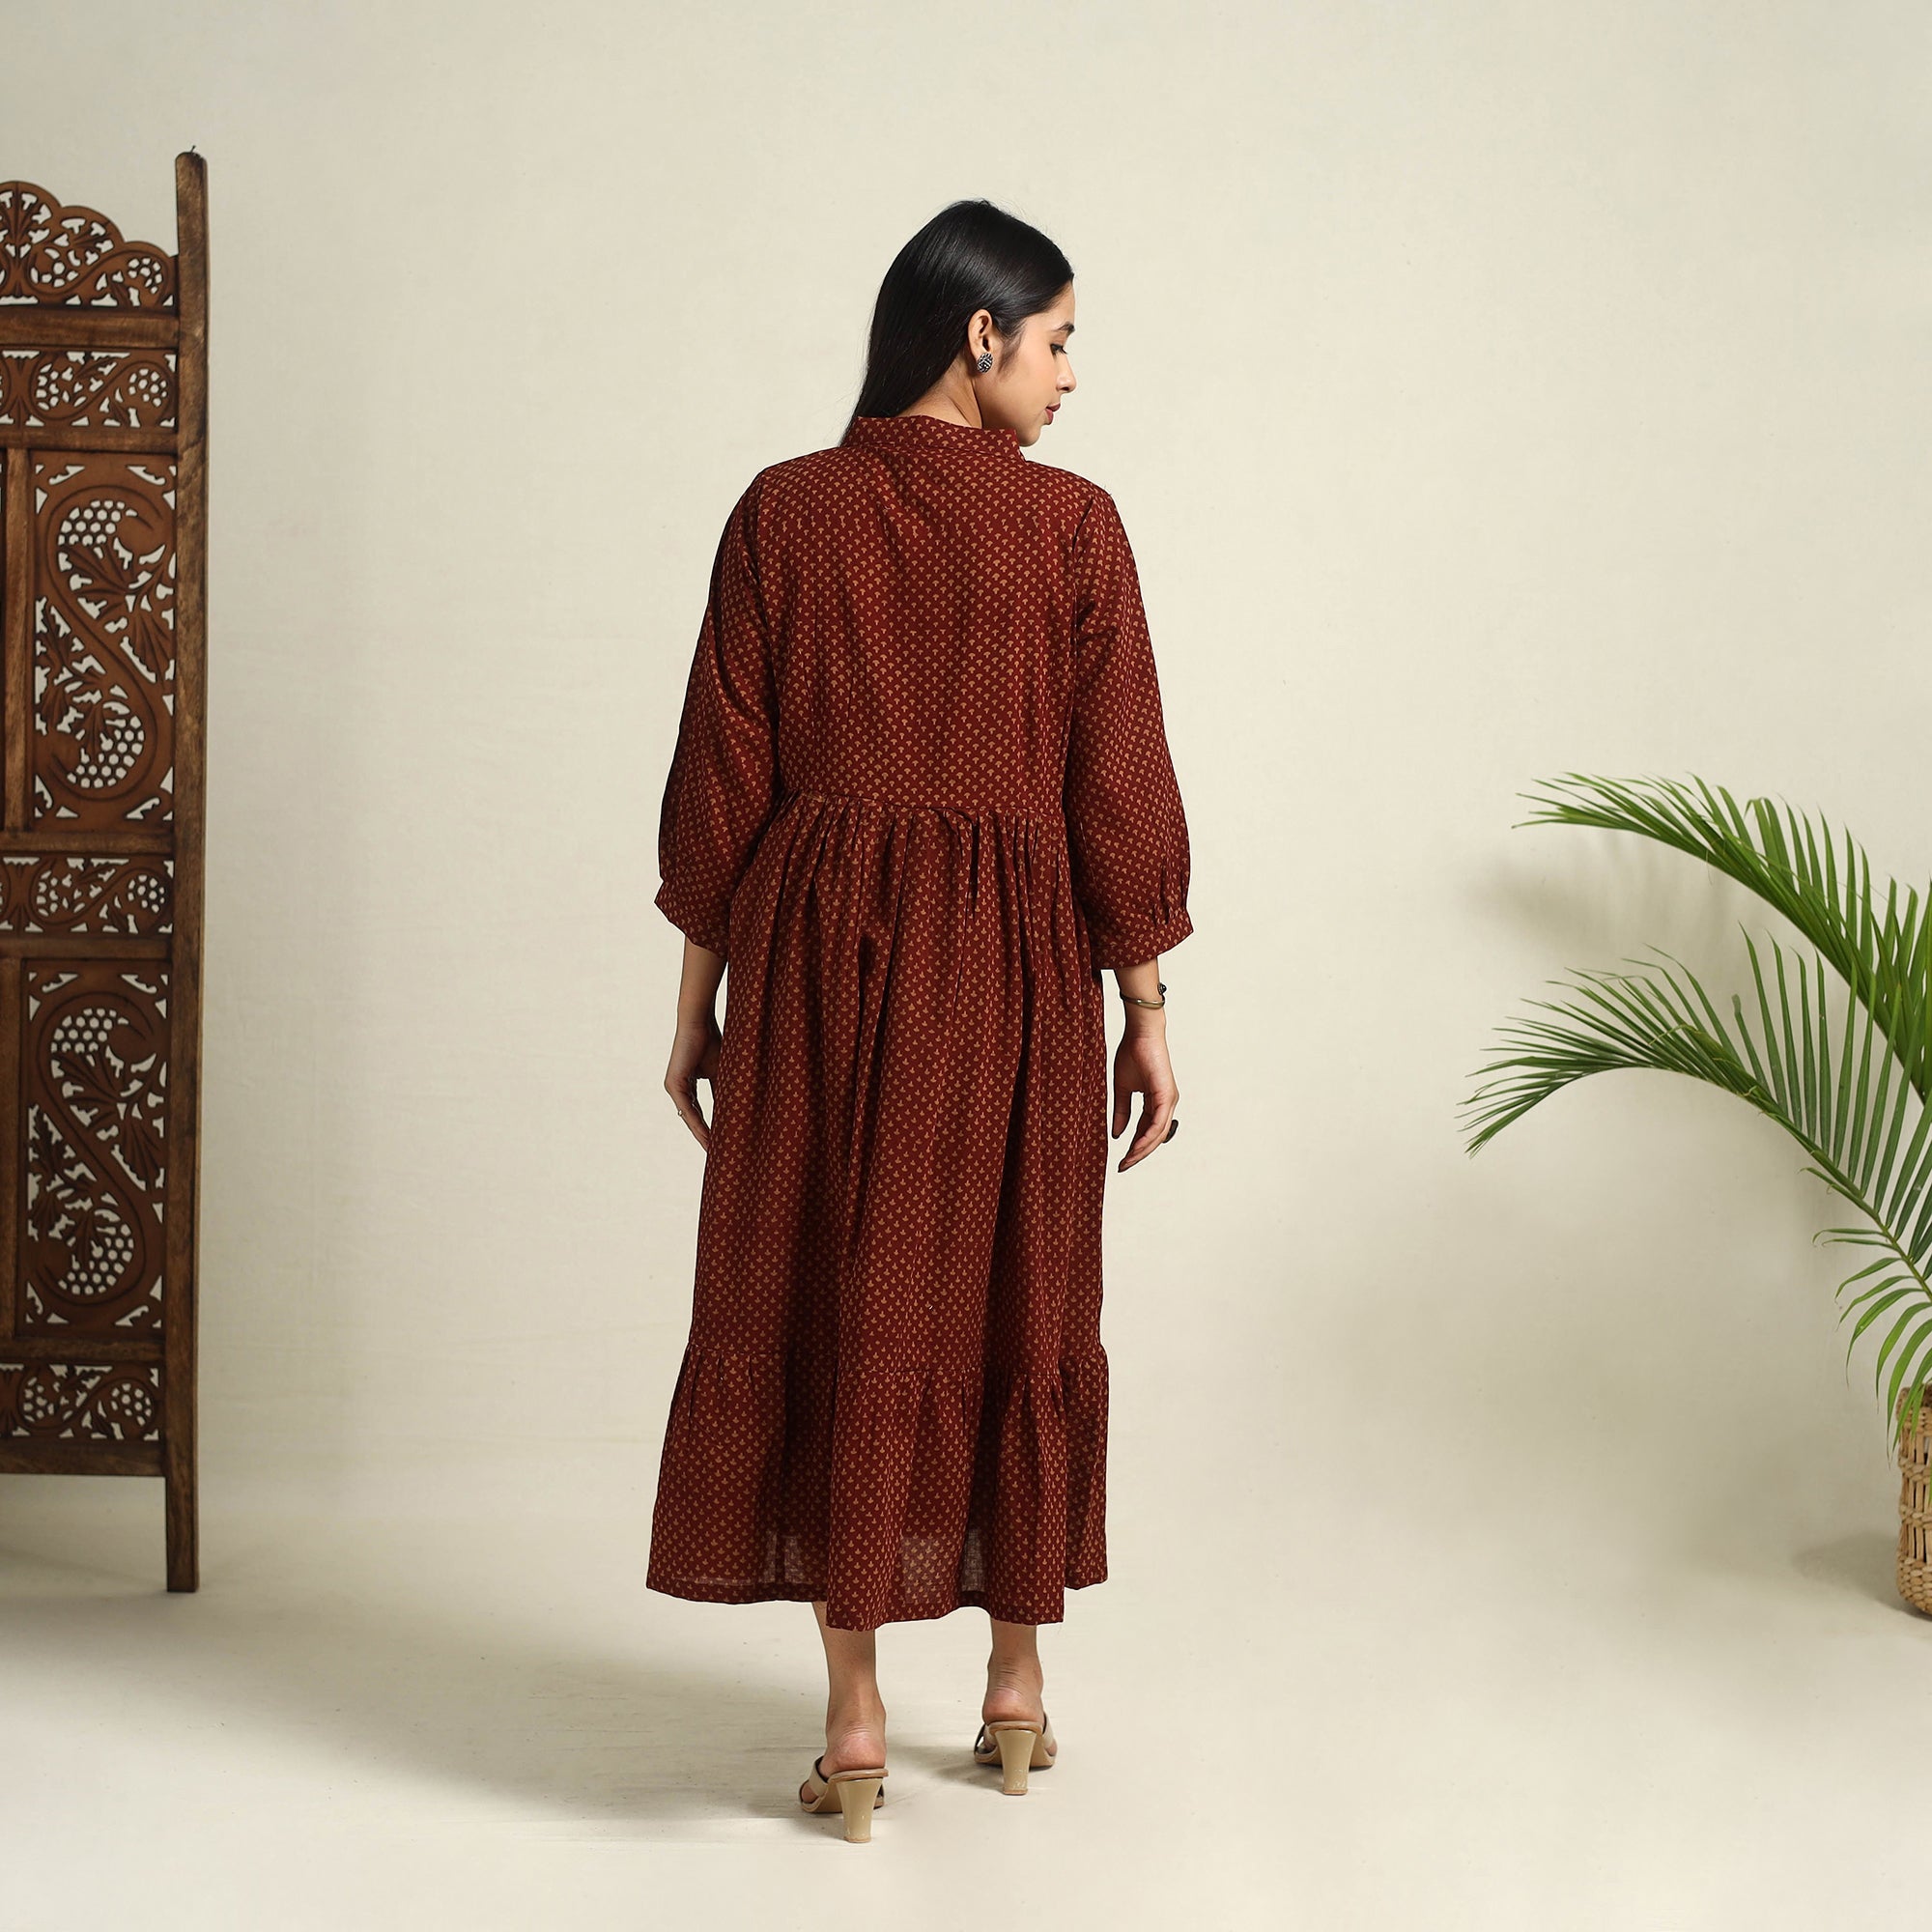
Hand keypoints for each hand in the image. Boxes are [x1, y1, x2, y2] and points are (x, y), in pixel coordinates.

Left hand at [665, 1009, 722, 1150]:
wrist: (700, 1023)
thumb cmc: (712, 1042)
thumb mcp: (721, 1074)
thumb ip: (723, 1093)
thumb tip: (735, 1112)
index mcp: (688, 1086)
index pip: (699, 1112)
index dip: (709, 1128)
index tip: (720, 1143)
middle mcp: (678, 1089)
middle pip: (693, 1119)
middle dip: (704, 1137)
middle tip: (716, 1155)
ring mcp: (674, 1087)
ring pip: (689, 1117)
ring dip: (701, 1135)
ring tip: (713, 1151)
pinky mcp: (674, 1084)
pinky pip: (688, 1109)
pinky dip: (698, 1123)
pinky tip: (707, 1136)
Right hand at [1111, 1018, 1178, 1171]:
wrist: (1139, 1033)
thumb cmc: (1132, 1054)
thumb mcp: (1122, 1088)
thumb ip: (1122, 1112)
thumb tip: (1117, 1134)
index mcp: (1155, 1101)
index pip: (1146, 1130)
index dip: (1134, 1146)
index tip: (1121, 1160)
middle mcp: (1165, 1103)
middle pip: (1154, 1137)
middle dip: (1139, 1153)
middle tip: (1124, 1166)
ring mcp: (1168, 1100)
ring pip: (1157, 1134)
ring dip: (1142, 1149)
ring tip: (1127, 1160)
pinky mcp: (1166, 1095)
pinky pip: (1158, 1123)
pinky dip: (1146, 1137)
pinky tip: (1135, 1147)